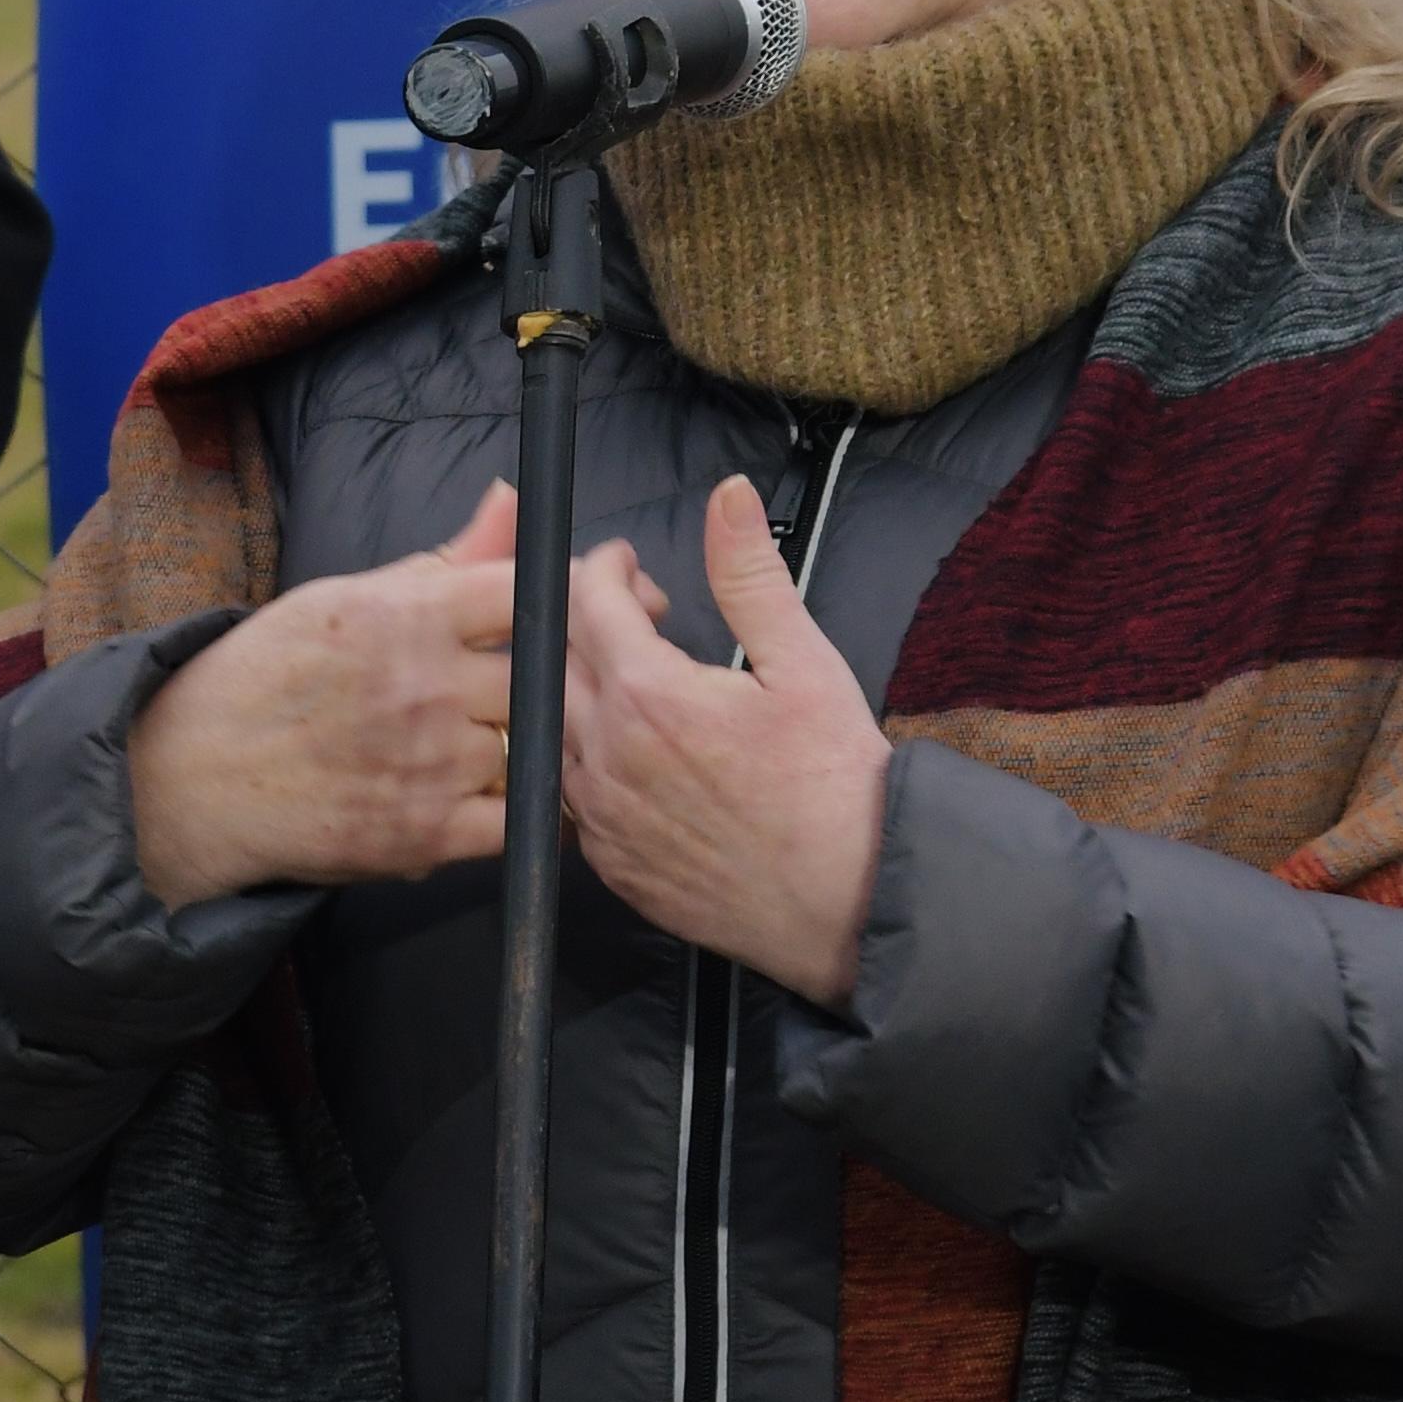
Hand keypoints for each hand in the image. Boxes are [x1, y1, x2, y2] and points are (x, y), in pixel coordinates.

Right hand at [125, 480, 516, 905]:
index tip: (556, 616)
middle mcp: (424, 687)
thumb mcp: (349, 598)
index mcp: (405, 615)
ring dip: (533, 744)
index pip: (525, 591)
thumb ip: (446, 560)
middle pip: (543, 674)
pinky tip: (506, 792)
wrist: (194, 777)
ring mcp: (429, 765)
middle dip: (549, 679)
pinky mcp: (427, 836)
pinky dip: (525, 809)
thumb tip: (512, 497)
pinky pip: (520, 821)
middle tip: (542, 686)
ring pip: (536, 746)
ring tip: (509, 739)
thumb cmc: (271, 675)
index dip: (557, 601)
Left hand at [563, 478, 890, 1004]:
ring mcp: (599, 815)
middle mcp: (604, 755)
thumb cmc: (835, 785)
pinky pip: (570, 792)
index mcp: (648, 695)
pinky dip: (589, 757)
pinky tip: (641, 753)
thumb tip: (729, 497)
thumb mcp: (804, 663)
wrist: (848, 903)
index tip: (629, 565)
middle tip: (642, 619)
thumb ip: (750, 575)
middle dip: (588, 622)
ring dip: (584, 692)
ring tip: (643, 686)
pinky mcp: (607, 862)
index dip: (604, 568)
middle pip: (556, 660)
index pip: (586, 601)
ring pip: (554, 728)